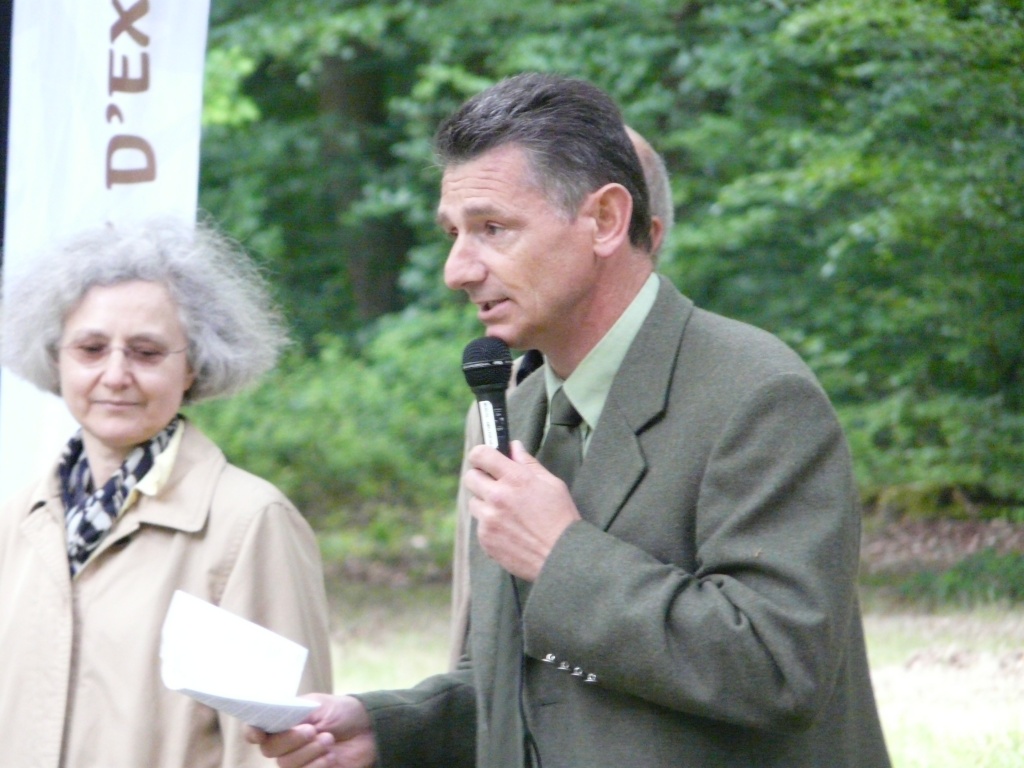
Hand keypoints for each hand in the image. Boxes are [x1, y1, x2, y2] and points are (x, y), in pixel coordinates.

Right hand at [245, 694, 376, 767]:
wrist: (368, 730)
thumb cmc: (342, 712)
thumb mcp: (318, 705)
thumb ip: (295, 711)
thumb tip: (274, 714)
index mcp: (283, 723)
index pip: (256, 730)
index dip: (252, 732)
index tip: (259, 734)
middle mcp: (285, 744)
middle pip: (270, 750)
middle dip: (292, 740)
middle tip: (314, 730)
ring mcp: (298, 761)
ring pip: (287, 765)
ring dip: (310, 752)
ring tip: (329, 740)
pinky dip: (318, 766)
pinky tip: (331, 757)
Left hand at [464, 439, 581, 580]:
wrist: (562, 557)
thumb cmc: (561, 519)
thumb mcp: (552, 484)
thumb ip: (528, 464)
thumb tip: (514, 447)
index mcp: (515, 478)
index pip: (481, 454)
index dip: (480, 453)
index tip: (484, 458)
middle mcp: (498, 496)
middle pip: (470, 477)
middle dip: (480, 478)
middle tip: (494, 484)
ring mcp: (489, 519)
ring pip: (474, 503)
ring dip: (485, 504)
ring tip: (507, 513)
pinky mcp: (485, 539)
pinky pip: (480, 525)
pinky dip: (491, 526)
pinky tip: (510, 530)